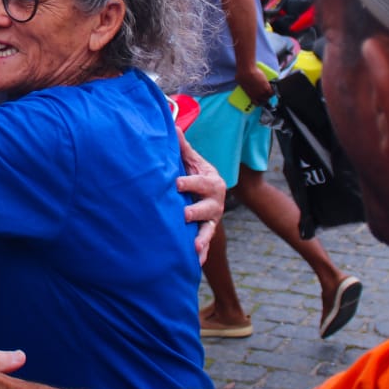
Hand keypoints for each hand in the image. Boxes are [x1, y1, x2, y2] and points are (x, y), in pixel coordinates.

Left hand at [178, 134, 224, 261]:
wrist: (210, 193)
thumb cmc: (196, 174)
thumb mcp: (193, 160)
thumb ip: (183, 147)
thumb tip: (173, 125)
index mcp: (211, 182)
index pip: (200, 181)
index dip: (189, 182)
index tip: (176, 184)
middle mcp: (215, 202)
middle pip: (207, 208)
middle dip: (196, 211)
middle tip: (184, 214)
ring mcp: (212, 219)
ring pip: (208, 229)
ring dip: (201, 238)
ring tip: (194, 246)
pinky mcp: (206, 232)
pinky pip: (206, 244)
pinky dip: (201, 253)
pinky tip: (195, 262)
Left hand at [238, 63, 273, 106]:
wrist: (247, 71)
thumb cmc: (241, 75)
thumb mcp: (241, 83)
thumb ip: (244, 86)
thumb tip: (245, 84)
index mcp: (250, 95)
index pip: (256, 103)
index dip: (259, 101)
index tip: (260, 99)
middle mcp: (257, 95)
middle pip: (264, 100)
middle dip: (265, 98)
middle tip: (266, 95)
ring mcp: (262, 91)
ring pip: (269, 96)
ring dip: (269, 94)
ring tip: (270, 91)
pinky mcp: (267, 86)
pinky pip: (272, 91)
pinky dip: (273, 90)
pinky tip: (272, 88)